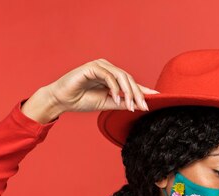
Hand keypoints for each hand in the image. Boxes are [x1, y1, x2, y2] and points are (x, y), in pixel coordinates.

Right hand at [44, 58, 160, 113]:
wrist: (61, 100)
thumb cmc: (81, 100)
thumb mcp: (106, 104)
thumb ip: (122, 103)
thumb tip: (139, 106)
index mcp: (111, 77)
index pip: (131, 83)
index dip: (143, 90)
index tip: (157, 98)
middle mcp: (107, 69)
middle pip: (129, 79)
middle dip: (137, 94)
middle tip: (143, 107)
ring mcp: (100, 66)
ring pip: (121, 76)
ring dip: (128, 92)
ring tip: (130, 105)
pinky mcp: (92, 67)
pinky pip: (108, 76)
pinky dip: (115, 88)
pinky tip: (117, 99)